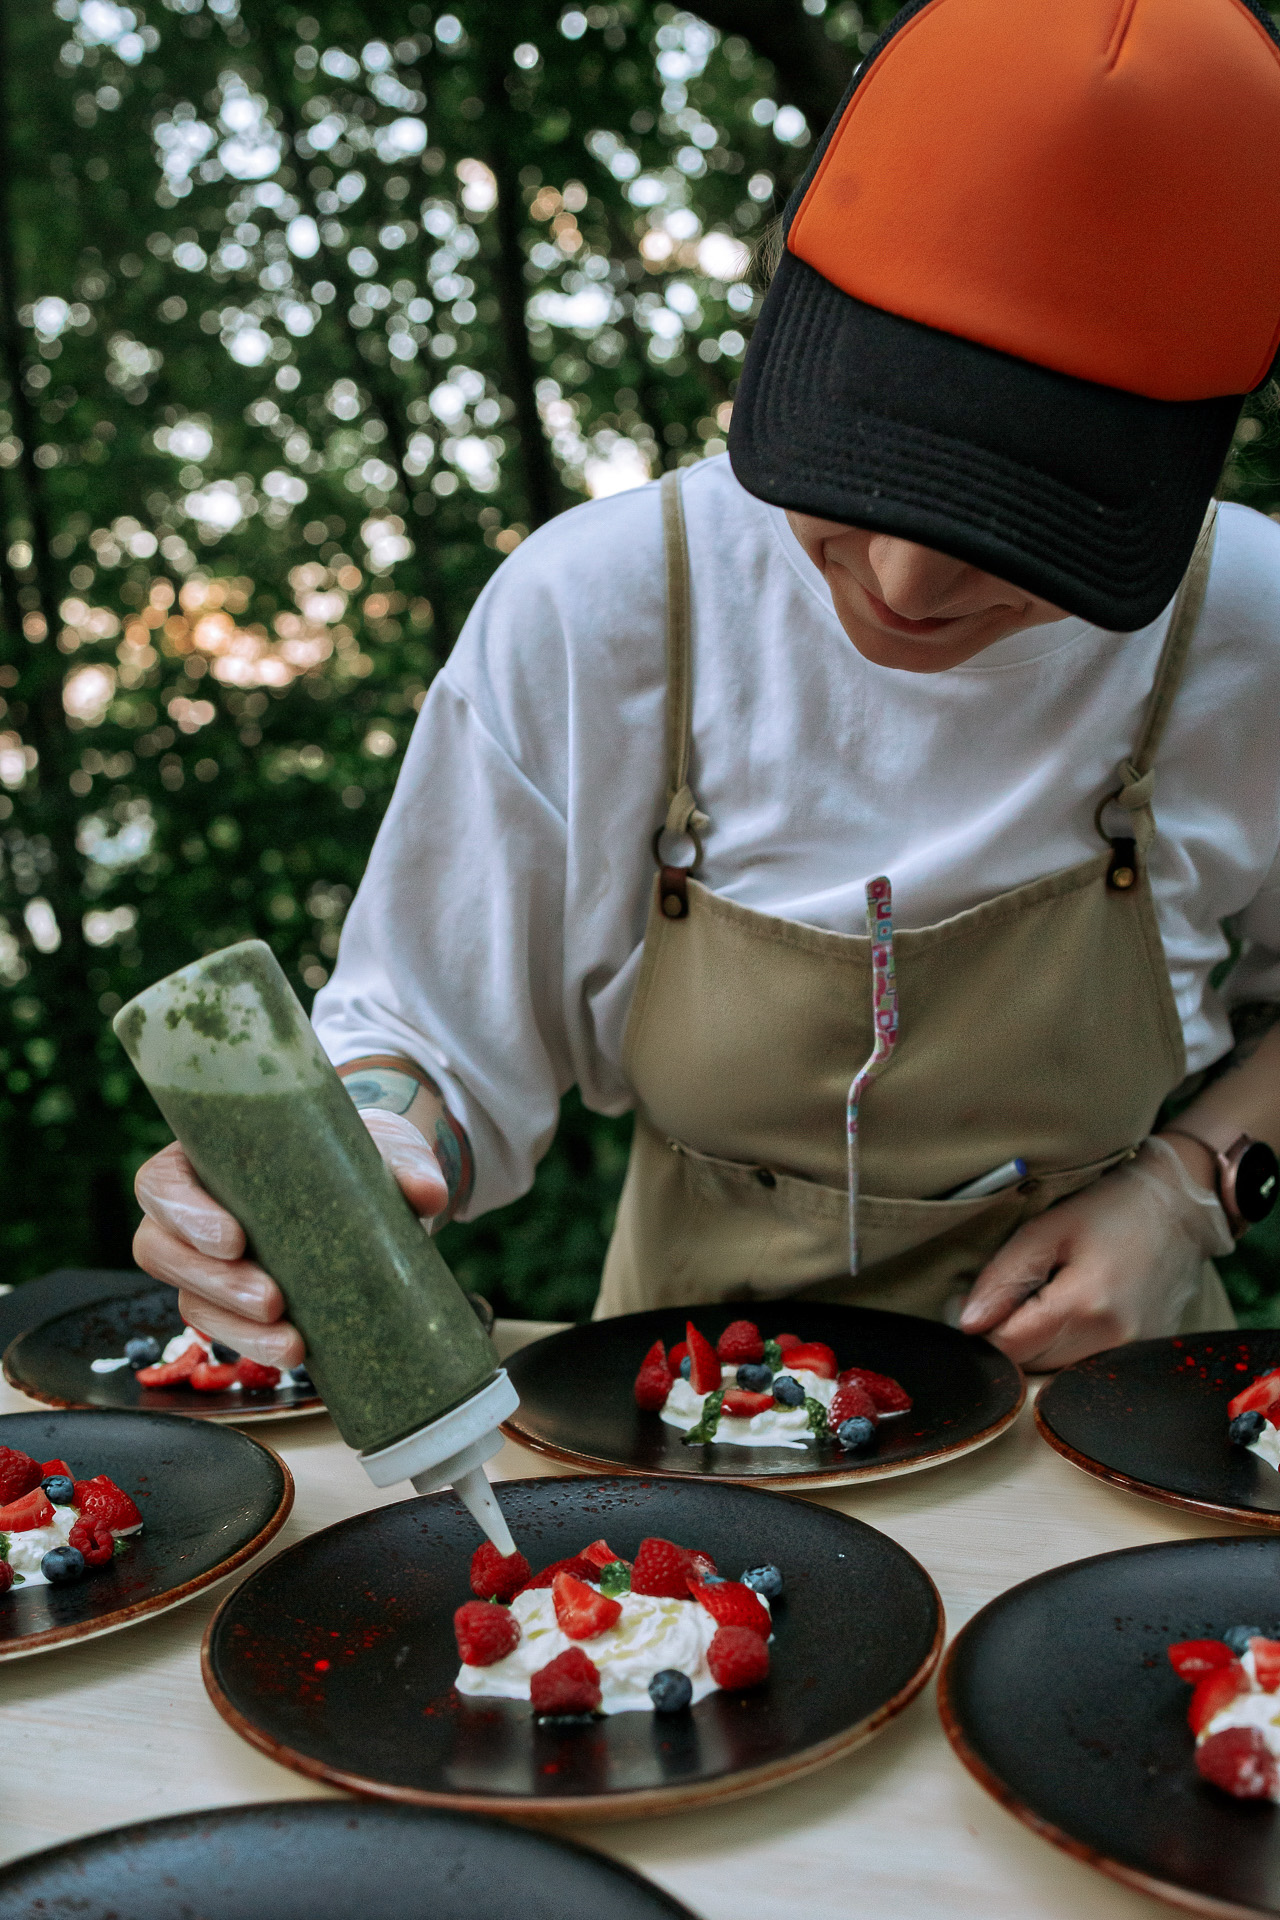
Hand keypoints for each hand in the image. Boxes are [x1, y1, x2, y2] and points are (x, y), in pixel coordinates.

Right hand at [131, 1111, 448, 1365]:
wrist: (377, 1187)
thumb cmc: (355, 1154)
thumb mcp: (381, 1145)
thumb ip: (405, 1162)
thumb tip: (427, 1192)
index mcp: (207, 1157)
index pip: (160, 1182)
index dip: (182, 1213)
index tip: (235, 1238)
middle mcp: (194, 1211)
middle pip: (159, 1249)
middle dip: (212, 1282)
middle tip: (271, 1298)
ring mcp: (210, 1262)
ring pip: (190, 1299)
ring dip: (234, 1327)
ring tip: (292, 1340)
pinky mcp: (237, 1302)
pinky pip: (226, 1330)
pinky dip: (256, 1345)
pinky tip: (296, 1352)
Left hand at [958, 1140, 1232, 1369]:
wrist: (1178, 1210)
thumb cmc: (1108, 1210)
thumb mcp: (1045, 1230)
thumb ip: (1003, 1278)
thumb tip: (967, 1324)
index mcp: (1083, 1306)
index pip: (1008, 1349)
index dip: (982, 1331)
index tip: (979, 1305)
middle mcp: (1112, 1342)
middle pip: (1031, 1366)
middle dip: (1010, 1338)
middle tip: (1015, 1296)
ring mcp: (1132, 1354)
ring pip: (1057, 1372)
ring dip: (1039, 1346)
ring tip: (1048, 1300)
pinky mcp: (1141, 1357)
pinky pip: (1085, 1367)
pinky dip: (1067, 1347)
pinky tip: (1074, 1313)